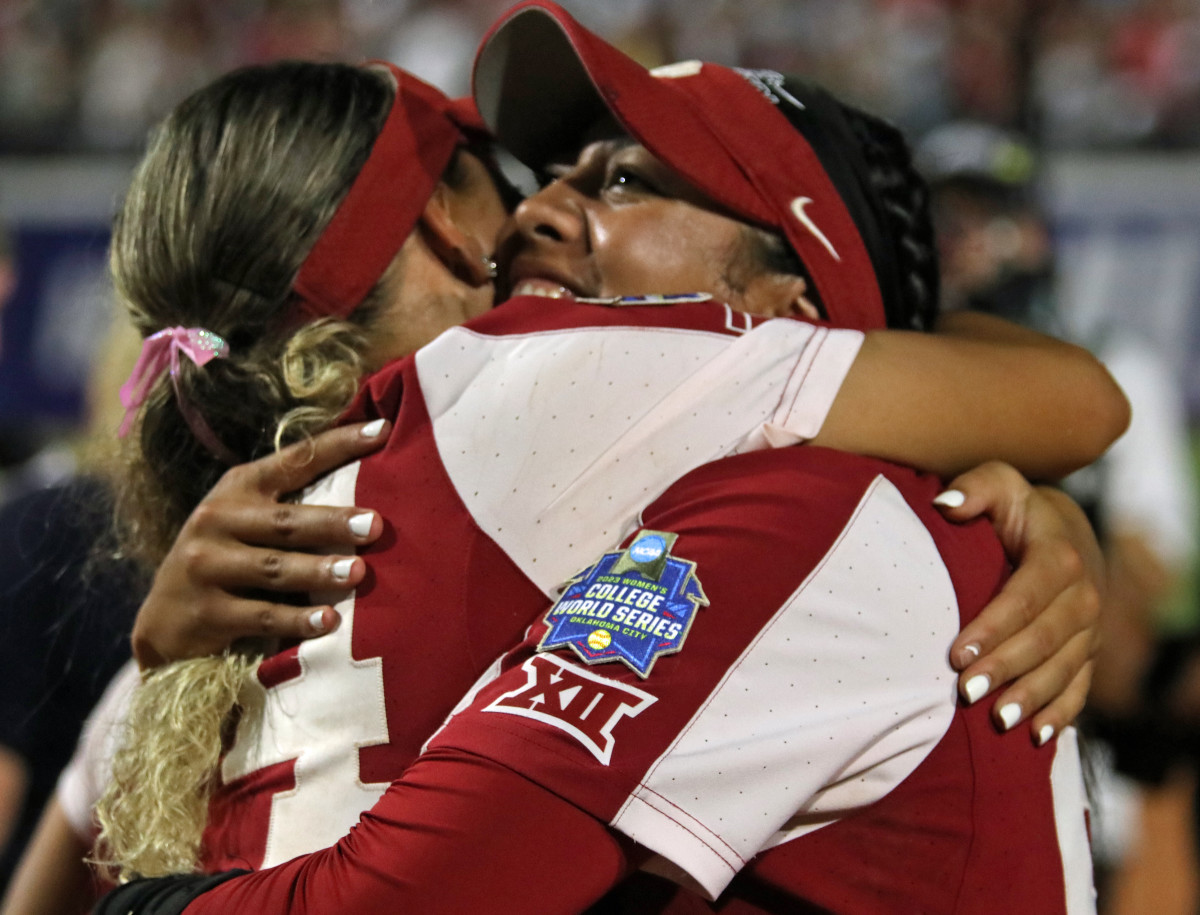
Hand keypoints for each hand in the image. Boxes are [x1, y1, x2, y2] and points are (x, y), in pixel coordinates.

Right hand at [130, 420, 389, 668]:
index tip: (381, 430)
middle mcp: (218, 520)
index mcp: (239, 488)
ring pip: (274, 568)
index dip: (339, 444)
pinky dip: (297, 619)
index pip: (295, 460)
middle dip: (333, 522)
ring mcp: (207, 566)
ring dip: (318, 570)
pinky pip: (261, 615)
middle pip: (286, 521)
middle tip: (375, 525)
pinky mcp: (206, 612)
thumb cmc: (227, 557)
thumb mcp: (248, 519)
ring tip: (359, 573)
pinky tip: (328, 622)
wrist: (166, 618)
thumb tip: (371, 487)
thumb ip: (293, 502)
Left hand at [934, 462, 1101, 744]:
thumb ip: (975, 488)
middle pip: (1044, 640)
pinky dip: (1061, 714)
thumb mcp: (999, 483)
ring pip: (1064, 670)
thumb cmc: (1017, 509)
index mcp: (1059, 558)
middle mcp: (1084, 596)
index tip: (957, 653)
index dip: (993, 628)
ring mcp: (1090, 629)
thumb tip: (946, 505)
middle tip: (965, 692)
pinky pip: (1082, 689)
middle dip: (1005, 669)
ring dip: (1032, 697)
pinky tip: (1037, 737)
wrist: (1064, 529)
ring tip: (998, 719)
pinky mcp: (1089, 652)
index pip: (1024, 598)